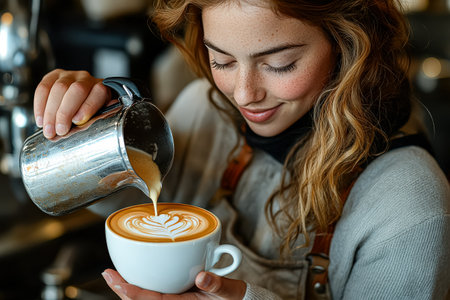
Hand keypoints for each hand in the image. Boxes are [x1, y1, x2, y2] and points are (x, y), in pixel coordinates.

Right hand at [34, 69, 110, 137]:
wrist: (81, 100)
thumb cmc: (90, 112)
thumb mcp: (96, 117)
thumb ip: (91, 121)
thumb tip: (79, 127)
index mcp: (102, 88)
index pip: (98, 93)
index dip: (88, 107)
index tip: (78, 121)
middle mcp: (87, 79)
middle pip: (76, 90)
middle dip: (65, 112)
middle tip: (59, 130)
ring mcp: (69, 75)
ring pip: (58, 88)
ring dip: (50, 112)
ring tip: (48, 129)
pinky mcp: (53, 75)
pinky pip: (43, 88)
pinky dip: (40, 106)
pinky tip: (40, 120)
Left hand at [101, 268, 246, 299]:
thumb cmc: (232, 298)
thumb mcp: (229, 292)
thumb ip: (218, 285)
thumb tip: (203, 278)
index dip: (133, 293)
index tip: (119, 283)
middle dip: (123, 290)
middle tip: (108, 275)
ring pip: (145, 298)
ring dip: (128, 289)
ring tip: (114, 277)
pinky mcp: (175, 295)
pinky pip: (153, 293)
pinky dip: (140, 286)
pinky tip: (133, 278)